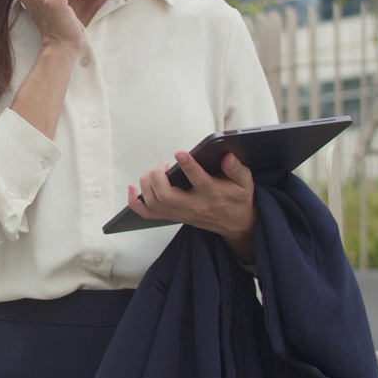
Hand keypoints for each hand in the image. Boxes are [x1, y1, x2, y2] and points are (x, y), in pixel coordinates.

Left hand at [126, 151, 258, 262]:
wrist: (236, 225)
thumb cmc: (239, 199)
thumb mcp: (245, 183)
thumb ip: (237, 169)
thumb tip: (227, 157)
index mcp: (214, 195)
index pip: (200, 182)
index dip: (189, 166)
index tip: (180, 152)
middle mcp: (195, 206)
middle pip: (166, 196)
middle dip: (157, 177)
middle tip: (163, 164)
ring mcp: (182, 213)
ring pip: (154, 203)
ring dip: (147, 184)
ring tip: (156, 170)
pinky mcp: (174, 217)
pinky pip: (148, 214)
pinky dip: (135, 202)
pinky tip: (132, 188)